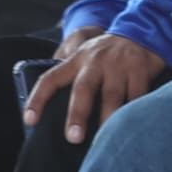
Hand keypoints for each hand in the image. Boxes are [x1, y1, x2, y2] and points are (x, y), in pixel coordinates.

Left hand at [20, 29, 164, 142]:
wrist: (141, 32)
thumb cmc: (107, 53)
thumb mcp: (84, 55)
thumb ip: (69, 72)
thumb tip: (52, 105)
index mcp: (76, 60)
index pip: (50, 79)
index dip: (38, 99)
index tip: (30, 121)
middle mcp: (95, 61)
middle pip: (83, 89)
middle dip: (77, 114)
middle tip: (73, 138)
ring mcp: (119, 65)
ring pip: (111, 95)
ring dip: (107, 119)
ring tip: (105, 140)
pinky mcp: (140, 69)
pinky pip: (137, 96)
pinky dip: (134, 113)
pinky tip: (131, 128)